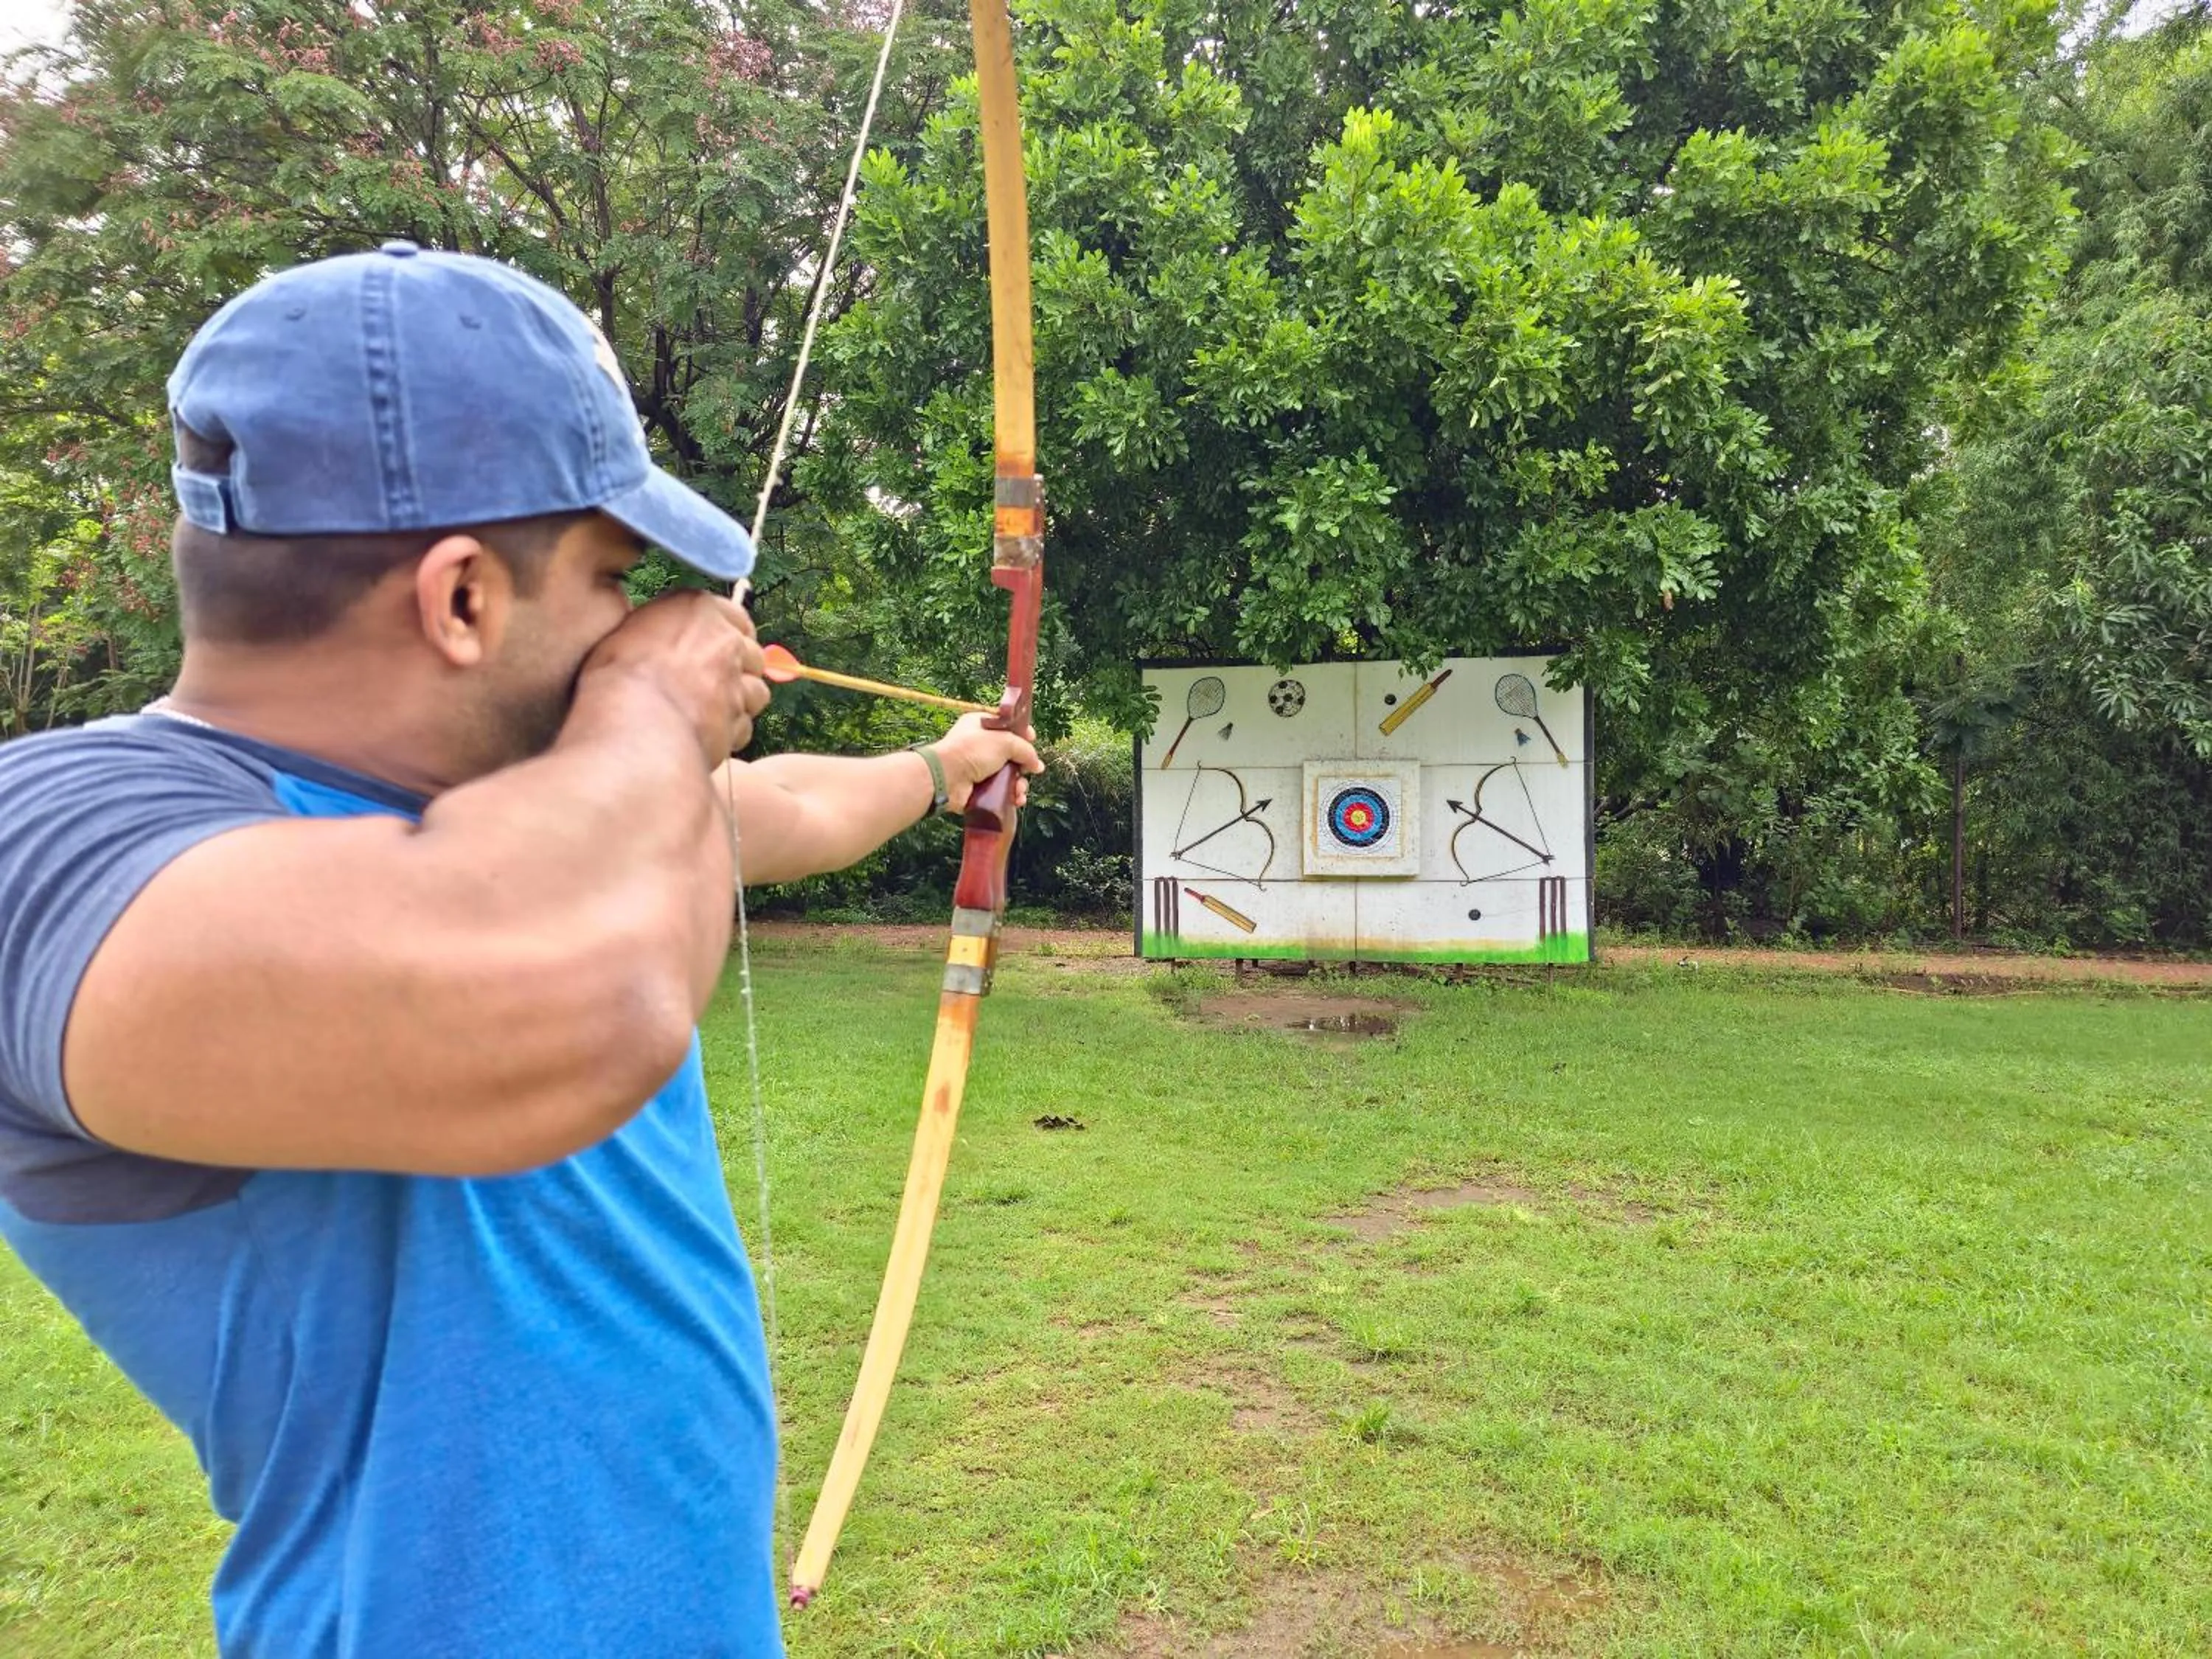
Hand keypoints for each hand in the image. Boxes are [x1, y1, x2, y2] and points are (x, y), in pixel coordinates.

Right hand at [579, 590, 770, 762]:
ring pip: (755, 692)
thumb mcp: (630, 635)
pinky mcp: (739, 717)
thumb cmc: (617, 679)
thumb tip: (667, 640)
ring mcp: (736, 679)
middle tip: (710, 688)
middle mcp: (724, 639)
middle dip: (738, 672)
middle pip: (752, 655)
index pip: (736, 617)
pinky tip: (704, 737)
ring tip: (705, 715)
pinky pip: (744, 725)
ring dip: (737, 704)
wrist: (630, 723)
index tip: (721, 651)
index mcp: (696, 609)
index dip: (730, 637)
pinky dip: (730, 734)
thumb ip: (664, 630)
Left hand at [930, 712, 1042, 811]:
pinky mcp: (976, 789)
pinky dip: (1010, 796)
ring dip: (1018, 784)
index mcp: (980, 725)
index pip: (1006, 727)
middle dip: (1023, 765)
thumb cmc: (971, 751)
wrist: (946, 777)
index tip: (1032, 740)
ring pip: (1007, 776)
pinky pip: (999, 792)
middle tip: (1030, 770)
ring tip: (1020, 790)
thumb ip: (1025, 750)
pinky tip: (1016, 800)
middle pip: (1010, 754)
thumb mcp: (1004, 741)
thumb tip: (1037, 765)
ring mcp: (976, 768)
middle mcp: (978, 746)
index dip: (1021, 734)